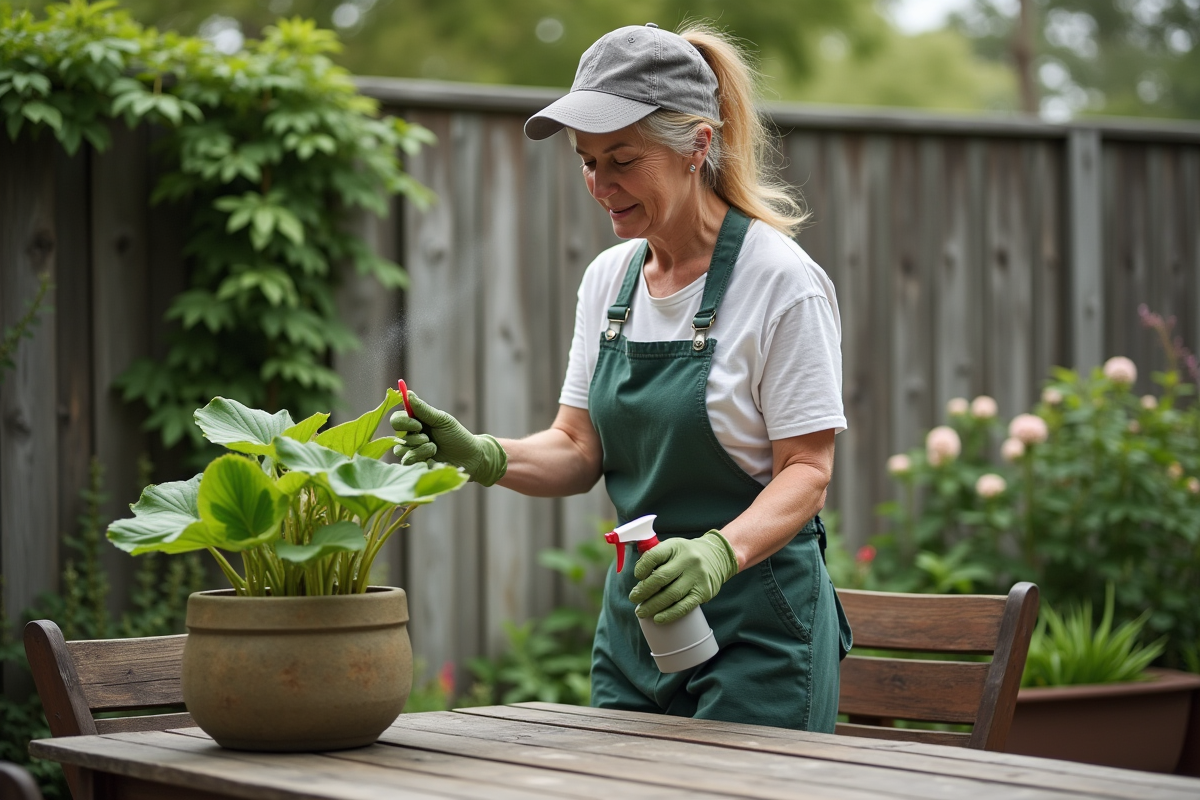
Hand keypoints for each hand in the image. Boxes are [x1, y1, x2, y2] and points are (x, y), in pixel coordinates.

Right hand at [389, 392, 506, 485]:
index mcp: (416, 423)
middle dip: (414, 437)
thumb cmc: (457, 436)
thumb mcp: (442, 421)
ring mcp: (413, 452)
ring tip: (434, 448)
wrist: (470, 457)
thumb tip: (408, 393)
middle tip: (427, 438)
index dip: (403, 421)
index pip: (397, 419)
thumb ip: (424, 410)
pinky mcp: (416, 465)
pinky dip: (420, 457)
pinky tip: (432, 457)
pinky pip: (406, 462)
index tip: (418, 424)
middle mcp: (411, 437)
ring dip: (419, 448)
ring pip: (400, 450)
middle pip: (396, 435)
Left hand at [628, 531, 737, 623]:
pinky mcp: (704, 592)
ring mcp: (697, 576)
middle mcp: (688, 559)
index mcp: (675, 546)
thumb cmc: (686, 555)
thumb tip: (639, 581)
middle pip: (660, 578)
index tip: (637, 577)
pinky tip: (658, 618)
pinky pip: (685, 606)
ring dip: (653, 605)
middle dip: (644, 591)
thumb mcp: (672, 548)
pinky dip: (670, 614)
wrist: (717, 556)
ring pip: (671, 594)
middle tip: (634, 598)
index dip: (641, 568)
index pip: (653, 556)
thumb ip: (655, 559)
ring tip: (641, 612)